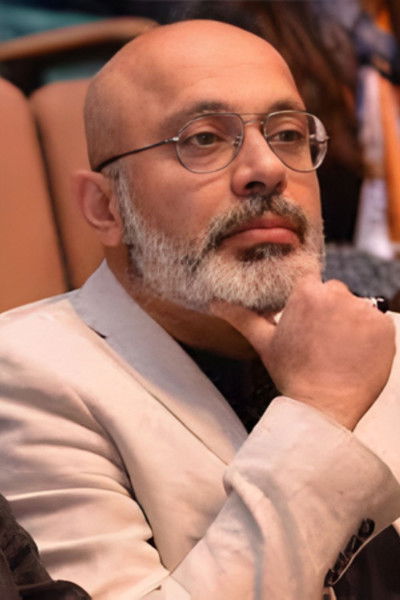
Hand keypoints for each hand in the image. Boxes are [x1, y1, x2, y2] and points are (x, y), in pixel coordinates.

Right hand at [211, 277, 395, 429]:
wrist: (323, 406)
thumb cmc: (292, 374)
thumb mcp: (264, 343)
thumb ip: (242, 317)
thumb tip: (215, 303)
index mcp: (307, 292)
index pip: (311, 285)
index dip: (309, 305)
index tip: (309, 322)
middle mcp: (337, 295)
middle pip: (335, 294)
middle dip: (330, 313)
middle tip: (321, 341)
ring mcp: (364, 310)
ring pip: (357, 308)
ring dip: (351, 324)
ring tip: (338, 350)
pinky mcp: (384, 327)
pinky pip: (378, 323)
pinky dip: (370, 337)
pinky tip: (355, 354)